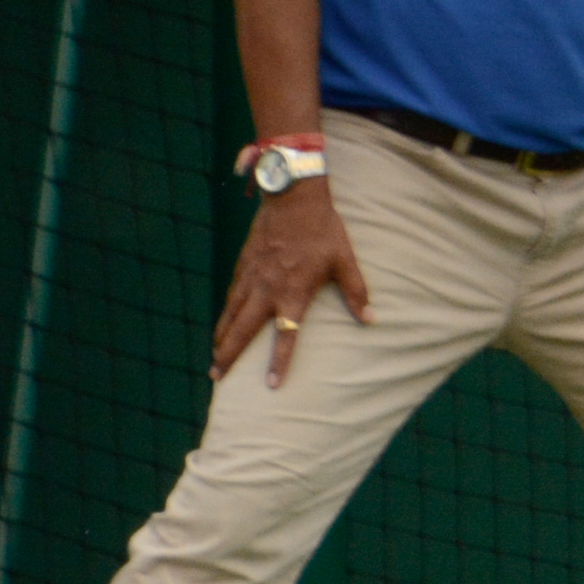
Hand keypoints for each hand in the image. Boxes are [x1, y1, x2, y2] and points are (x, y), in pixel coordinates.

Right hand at [213, 180, 369, 387]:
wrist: (292, 199)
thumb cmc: (323, 231)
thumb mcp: (345, 261)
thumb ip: (356, 292)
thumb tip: (371, 319)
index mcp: (294, 293)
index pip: (287, 336)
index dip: (279, 361)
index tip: (272, 384)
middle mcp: (267, 290)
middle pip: (242, 330)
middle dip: (228, 355)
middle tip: (216, 376)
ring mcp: (251, 278)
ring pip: (230, 314)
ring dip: (221, 337)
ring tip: (213, 358)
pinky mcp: (243, 265)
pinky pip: (231, 295)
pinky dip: (224, 313)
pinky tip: (222, 323)